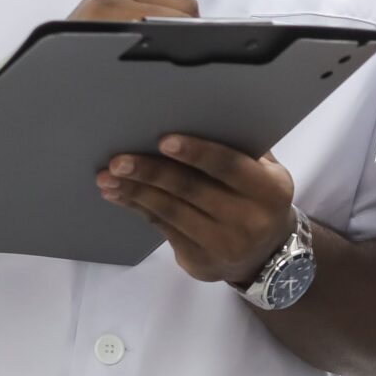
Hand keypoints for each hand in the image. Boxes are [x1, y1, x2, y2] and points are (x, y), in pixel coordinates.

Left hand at [98, 135, 295, 285]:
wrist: (265, 254)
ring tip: (107, 178)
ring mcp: (223, 244)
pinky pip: (162, 228)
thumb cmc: (257, 196)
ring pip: (170, 212)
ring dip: (135, 192)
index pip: (229, 166)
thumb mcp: (264, 172)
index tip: (164, 140)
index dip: (196, 153)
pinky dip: (137, 208)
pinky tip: (118, 195)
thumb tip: (192, 114)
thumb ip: (239, 147)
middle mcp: (249, 220)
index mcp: (268, 190)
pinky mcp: (200, 261)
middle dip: (151, 173)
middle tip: (119, 161)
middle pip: (191, 190)